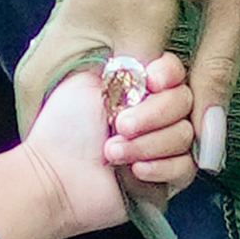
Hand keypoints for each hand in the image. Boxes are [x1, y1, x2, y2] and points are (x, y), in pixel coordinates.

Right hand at [13, 0, 239, 165]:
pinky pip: (68, 22)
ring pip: (54, 51)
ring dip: (74, 93)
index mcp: (132, 1)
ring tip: (105, 132)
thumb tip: (210, 147)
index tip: (145, 181)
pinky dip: (81, 58)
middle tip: (87, 171)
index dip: (130, 143)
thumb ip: (217, 75)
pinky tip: (112, 78)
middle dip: (62, 128)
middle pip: (49, 79)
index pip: (115, 99)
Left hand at [22, 54, 197, 235]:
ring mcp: (164, 145)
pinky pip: (186, 168)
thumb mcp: (88, 80)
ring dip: (147, 144)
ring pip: (186, 135)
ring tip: (111, 152)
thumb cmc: (64, 128)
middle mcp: (157, 112)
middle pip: (185, 101)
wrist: (53, 175)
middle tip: (119, 125)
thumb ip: (128, 64)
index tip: (150, 82)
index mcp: (140, 85)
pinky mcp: (167, 178)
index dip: (168, 74)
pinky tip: (134, 170)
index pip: (175, 71)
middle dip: (153, 114)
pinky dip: (160, 167)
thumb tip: (156, 60)